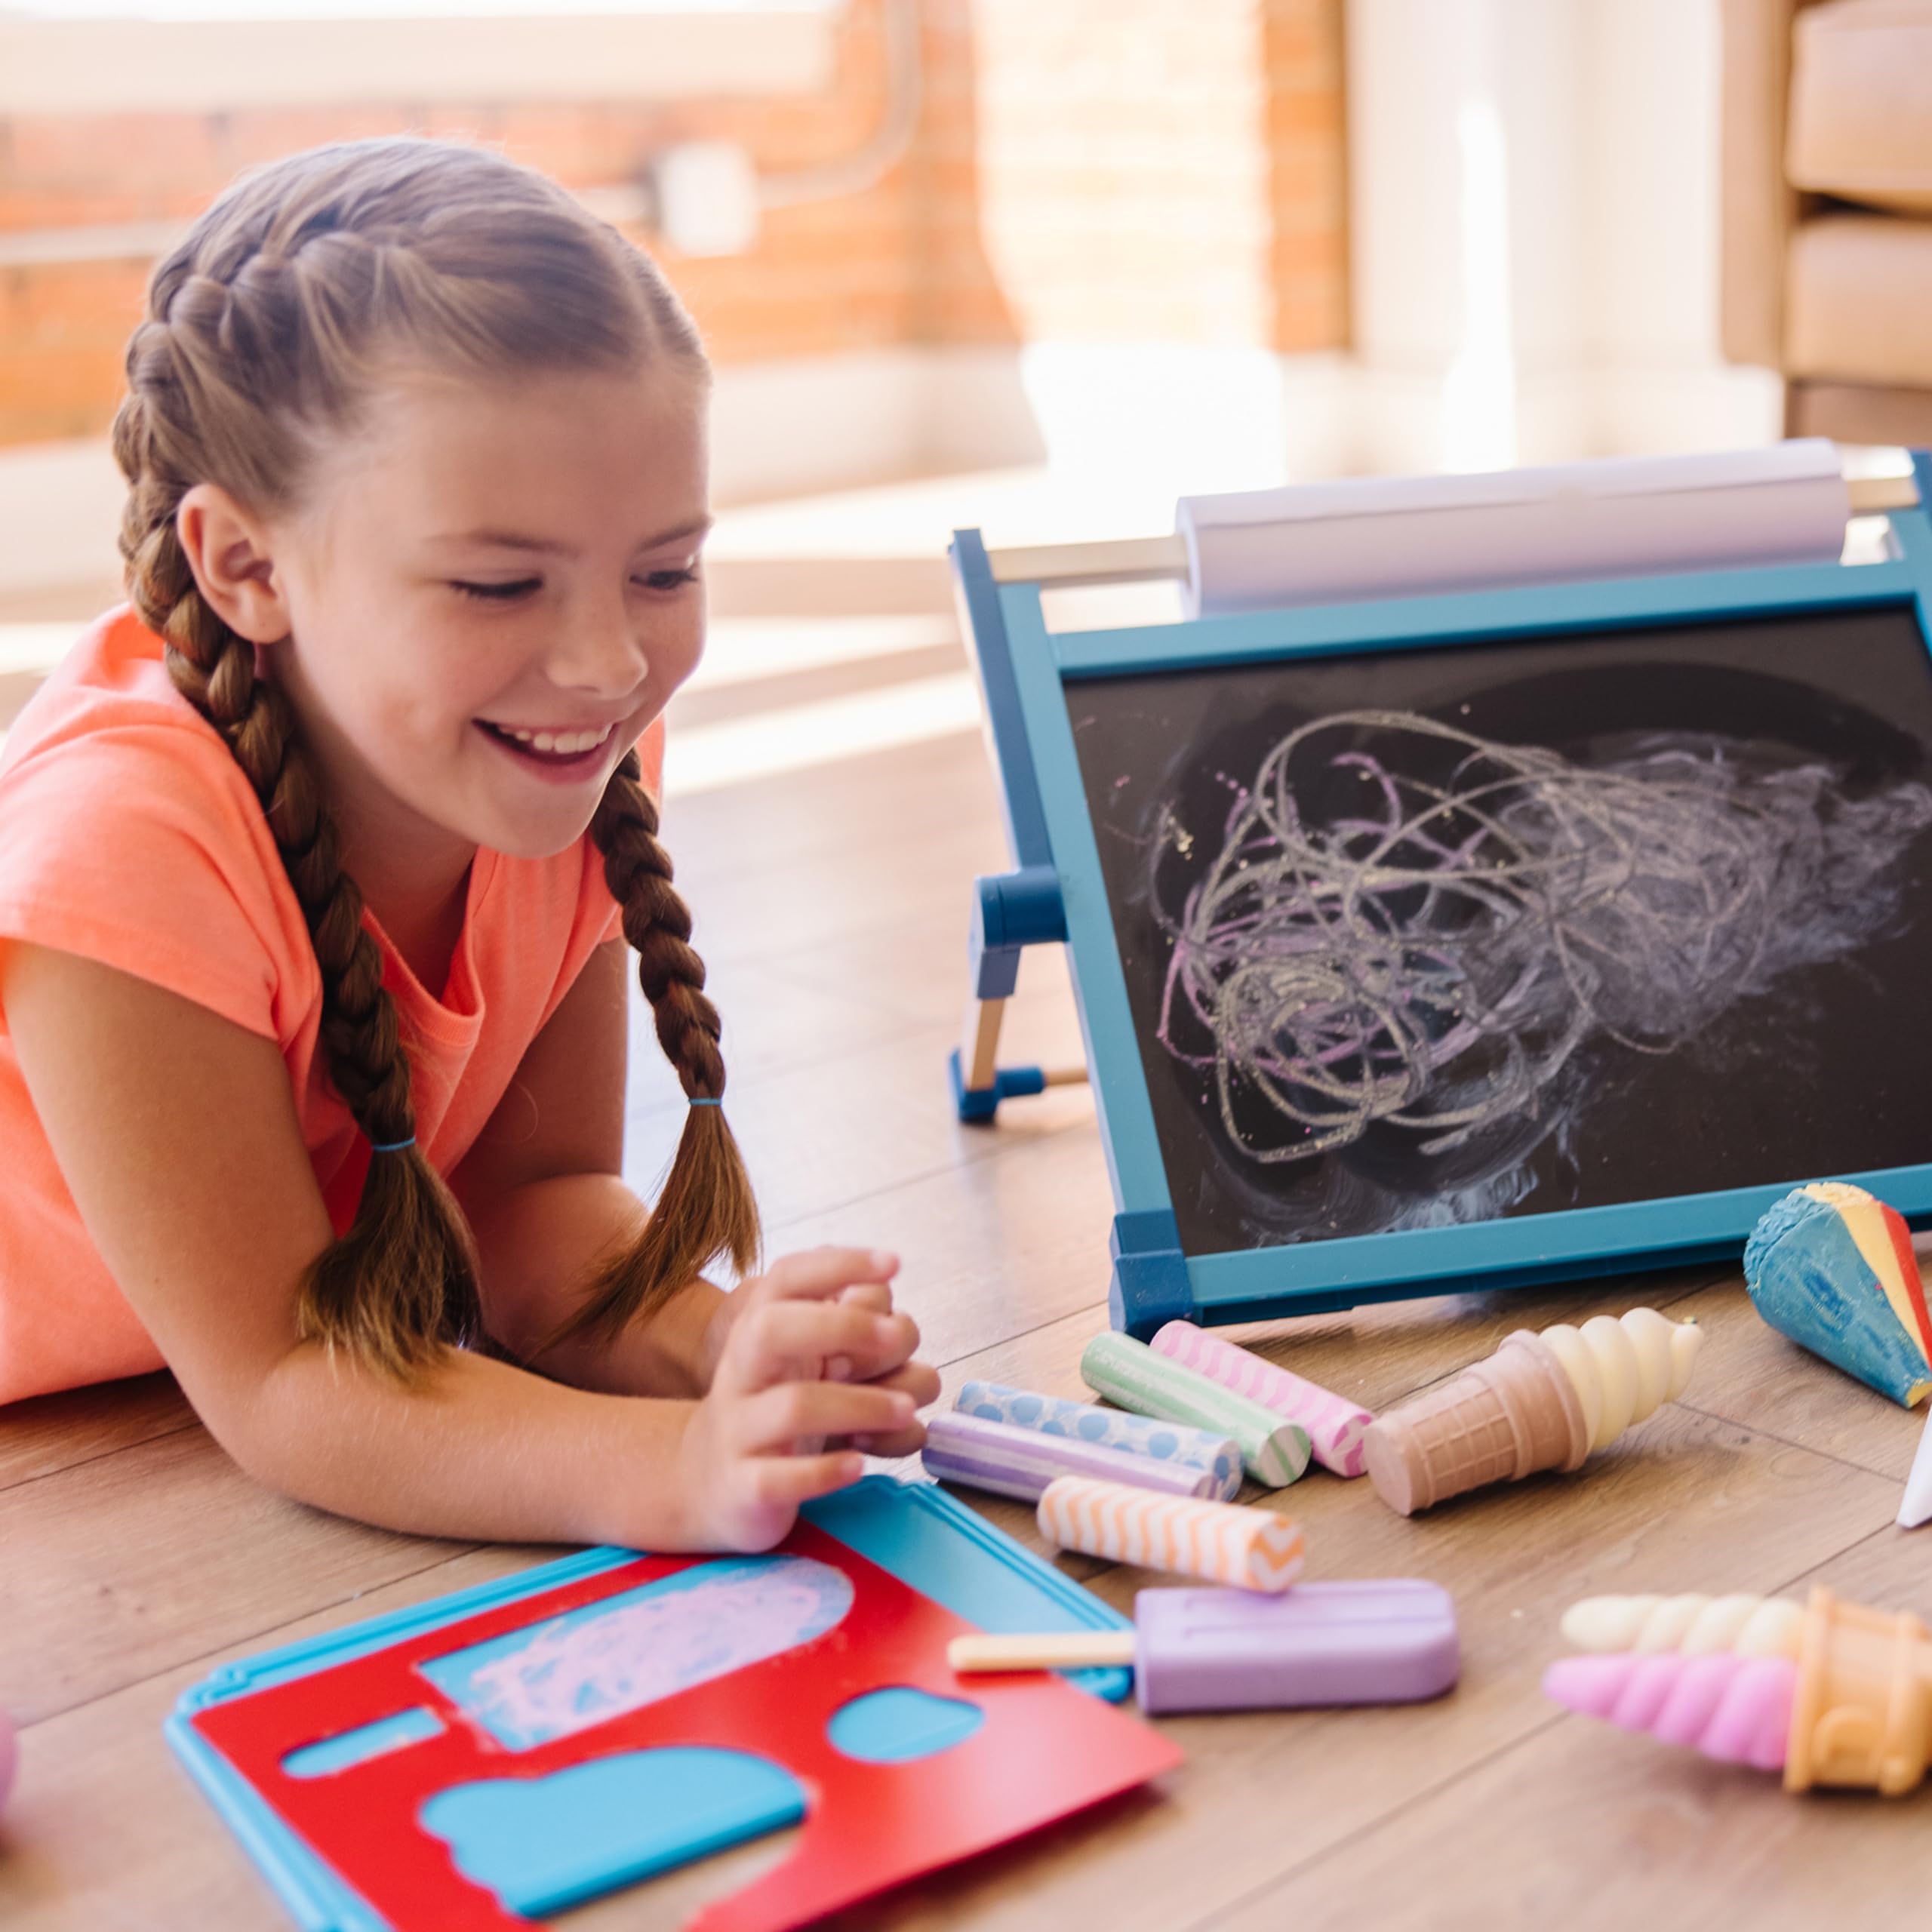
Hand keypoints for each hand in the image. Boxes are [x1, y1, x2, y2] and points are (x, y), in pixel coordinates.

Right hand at [677, 1246, 937, 1550]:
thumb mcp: (807, 1358)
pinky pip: (781, 1478)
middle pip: (775, 1328)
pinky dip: (826, 1471)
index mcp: (758, 1327)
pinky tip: (860, 1465)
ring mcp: (739, 1430)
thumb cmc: (779, 1406)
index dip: (839, 1263)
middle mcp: (742, 1371)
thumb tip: (895, 1324)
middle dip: (844, 1326)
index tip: (894, 1263)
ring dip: (861, 1405)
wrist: (706, 1482)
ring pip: (794, 1406)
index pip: (787, 1276)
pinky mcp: (744, 1488)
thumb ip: (850, 1334)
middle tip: (896, 1336)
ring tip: (905, 1411)